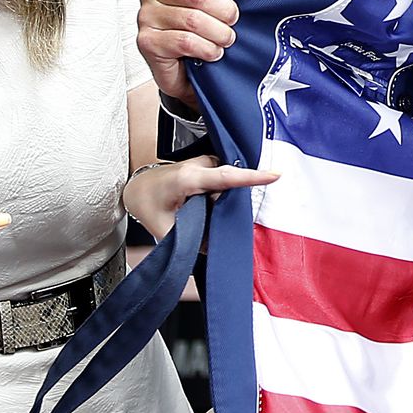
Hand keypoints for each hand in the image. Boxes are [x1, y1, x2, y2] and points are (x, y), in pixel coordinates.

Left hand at [122, 156, 279, 239]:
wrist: (137, 186)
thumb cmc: (147, 202)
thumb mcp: (165, 229)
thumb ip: (190, 240)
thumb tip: (215, 249)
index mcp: (188, 179)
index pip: (225, 177)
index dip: (251, 177)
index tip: (275, 175)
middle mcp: (199, 166)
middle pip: (230, 185)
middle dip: (230, 207)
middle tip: (208, 220)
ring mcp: (205, 163)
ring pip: (227, 186)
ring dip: (222, 204)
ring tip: (198, 213)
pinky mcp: (209, 166)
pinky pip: (225, 182)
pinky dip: (221, 197)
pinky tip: (204, 207)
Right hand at [136, 0, 261, 106]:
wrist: (192, 68)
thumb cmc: (206, 26)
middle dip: (224, 9)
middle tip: (233, 19)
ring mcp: (146, 15)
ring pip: (192, 20)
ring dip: (219, 33)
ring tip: (225, 38)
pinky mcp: (147, 41)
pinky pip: (185, 41)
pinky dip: (207, 49)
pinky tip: (211, 51)